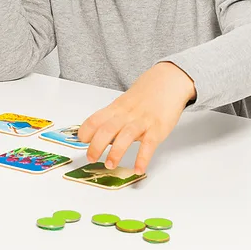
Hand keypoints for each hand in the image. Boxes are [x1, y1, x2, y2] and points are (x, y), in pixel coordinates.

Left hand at [78, 62, 195, 174]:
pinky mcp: (158, 128)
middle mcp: (127, 115)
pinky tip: (138, 169)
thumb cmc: (146, 95)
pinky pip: (149, 145)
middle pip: (107, 129)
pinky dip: (143, 158)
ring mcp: (142, 121)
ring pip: (125, 136)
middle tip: (91, 158)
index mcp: (116, 108)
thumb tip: (99, 139)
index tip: (80, 141)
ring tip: (110, 165)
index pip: (95, 119)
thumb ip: (113, 119)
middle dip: (96, 146)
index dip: (85, 131)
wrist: (169, 80)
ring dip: (116, 153)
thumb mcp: (125, 103)